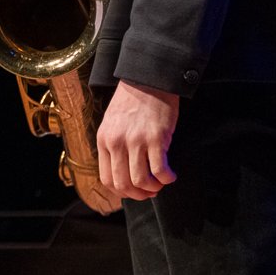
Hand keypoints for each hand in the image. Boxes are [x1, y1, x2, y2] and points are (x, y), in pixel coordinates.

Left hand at [96, 79, 179, 199]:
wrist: (148, 79)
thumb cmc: (132, 102)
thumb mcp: (112, 124)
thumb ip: (114, 146)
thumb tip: (123, 174)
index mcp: (104, 140)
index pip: (108, 179)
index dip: (123, 192)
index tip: (134, 191)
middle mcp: (117, 142)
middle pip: (123, 184)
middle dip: (138, 195)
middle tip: (150, 191)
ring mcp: (136, 140)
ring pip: (141, 181)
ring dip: (153, 188)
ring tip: (161, 182)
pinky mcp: (156, 138)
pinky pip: (159, 170)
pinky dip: (167, 178)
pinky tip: (171, 175)